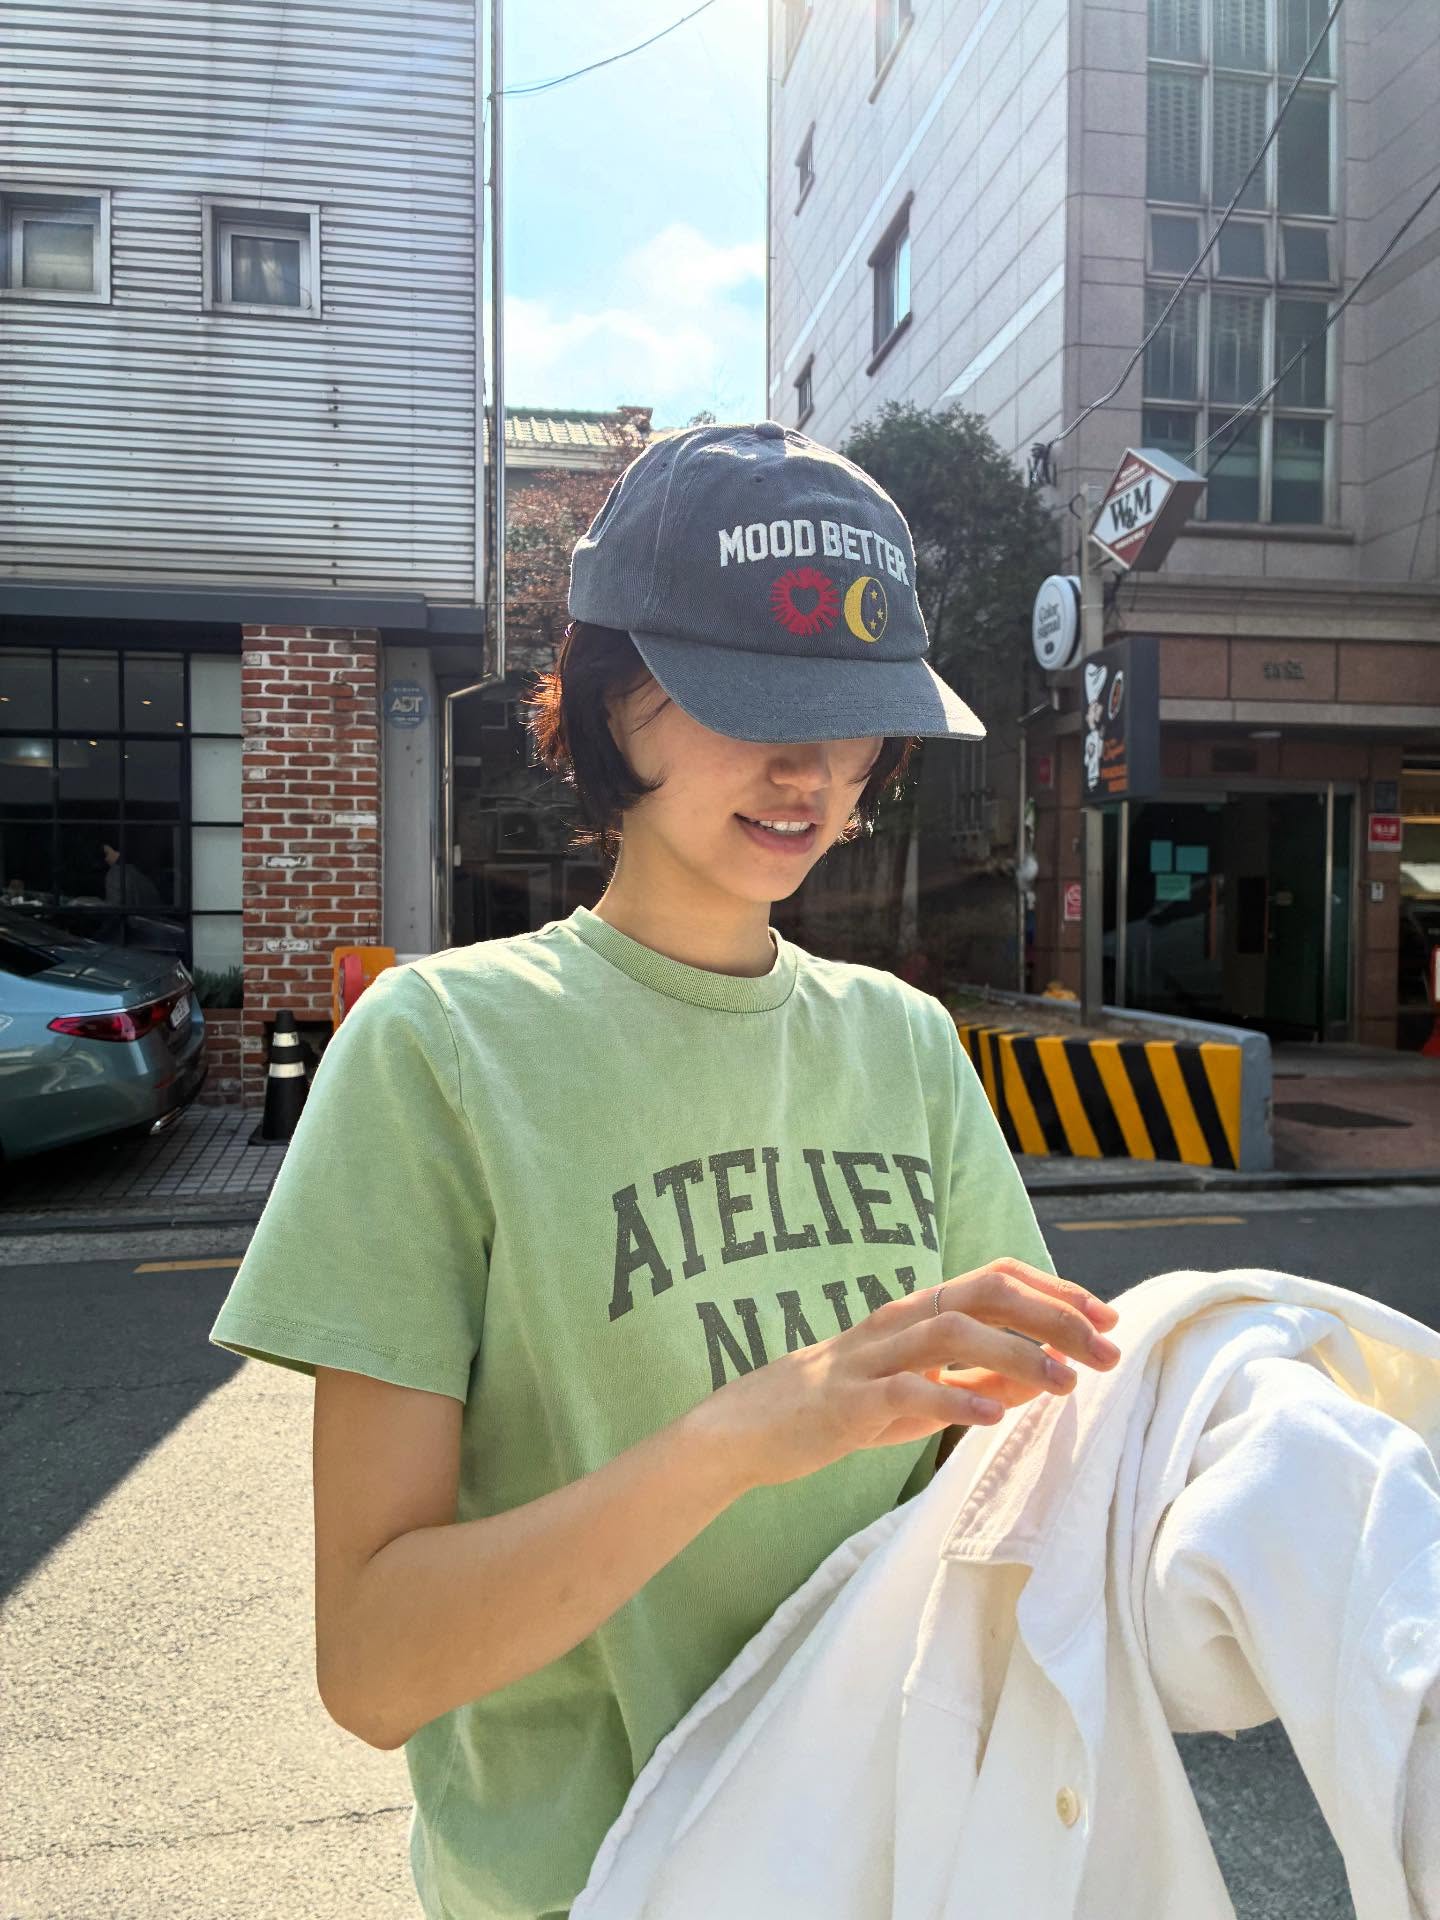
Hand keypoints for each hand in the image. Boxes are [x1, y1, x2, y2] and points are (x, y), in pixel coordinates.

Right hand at [700, 1257, 1120, 1491]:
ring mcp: (870, 1359)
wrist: (745, 1430)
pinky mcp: (848, 1402)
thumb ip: (977, 1378)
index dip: (1055, 1290)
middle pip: (984, 1293)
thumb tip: (1044, 1375)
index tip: (1106, 1317)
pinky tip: (993, 1415)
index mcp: (915, 1312)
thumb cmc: (837, 1407)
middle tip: (1105, 1349)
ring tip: (1064, 1384)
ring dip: (1017, 1354)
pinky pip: (907, 1392)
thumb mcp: (917, 1391)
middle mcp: (897, 1322)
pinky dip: (955, 1398)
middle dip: (1053, 1315)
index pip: (996, 1277)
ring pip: (952, 1333)